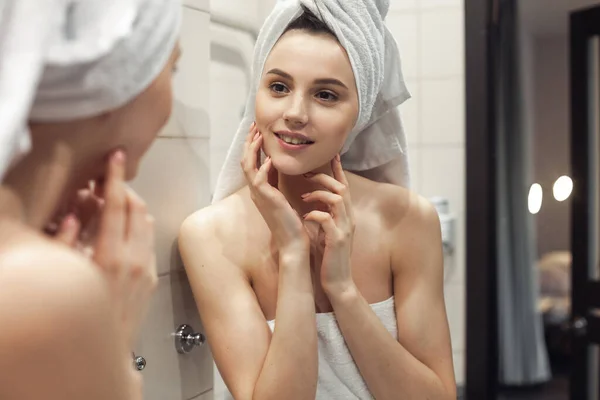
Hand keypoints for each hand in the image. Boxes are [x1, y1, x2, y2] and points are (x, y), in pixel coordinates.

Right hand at [54, 151, 157, 349]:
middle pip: (137, 208)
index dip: (115, 178)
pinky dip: (138, 227)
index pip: (117, 205)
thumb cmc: (80, 316)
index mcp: (110, 256)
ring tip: (116, 202)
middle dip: (124, 189)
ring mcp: (146, 268)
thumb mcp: (65, 277)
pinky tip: (124, 229)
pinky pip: (148, 241)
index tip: (115, 159)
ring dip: (133, 207)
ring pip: (147, 222)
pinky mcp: (152, 278)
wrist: (105, 352)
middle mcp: (134, 259)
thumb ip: (67, 243)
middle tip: (110, 181)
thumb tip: (73, 214)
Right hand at [241, 122, 309, 252]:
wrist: (292, 241)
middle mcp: (256, 191)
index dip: (253, 145)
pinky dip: (263, 168)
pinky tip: (269, 159)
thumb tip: (277, 163)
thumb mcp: (282, 195)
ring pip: (248, 167)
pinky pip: (259, 180)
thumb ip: (277, 180)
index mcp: (260, 189)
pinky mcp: (266, 200)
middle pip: (245, 161)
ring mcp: (259, 196)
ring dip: (252, 150)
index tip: (258, 130)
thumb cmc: (291, 222)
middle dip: (249, 142)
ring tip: (258, 135)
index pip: (252, 162)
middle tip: (254, 126)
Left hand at [302, 155, 354, 294]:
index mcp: (345, 215)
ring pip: (337, 198)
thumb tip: (314, 199)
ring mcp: (344, 228)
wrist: (337, 282)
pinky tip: (305, 216)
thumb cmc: (329, 256)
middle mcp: (348, 219)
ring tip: (304, 197)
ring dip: (319, 194)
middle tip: (306, 175)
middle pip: (341, 187)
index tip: (331, 155)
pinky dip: (315, 213)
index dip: (338, 170)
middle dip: (324, 177)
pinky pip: (327, 218)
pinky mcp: (337, 239)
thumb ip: (325, 214)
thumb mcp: (327, 231)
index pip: (344, 187)